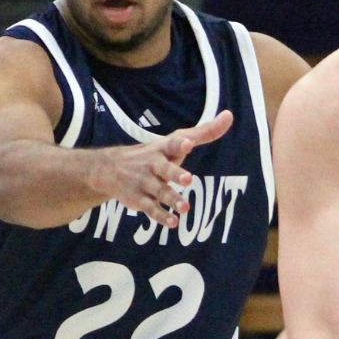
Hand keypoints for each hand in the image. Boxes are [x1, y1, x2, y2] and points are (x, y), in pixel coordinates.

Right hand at [89, 111, 232, 227]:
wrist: (110, 169)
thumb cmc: (153, 155)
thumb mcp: (174, 142)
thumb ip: (204, 132)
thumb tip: (229, 116)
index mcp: (162, 149)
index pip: (171, 144)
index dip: (180, 144)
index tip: (188, 143)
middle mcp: (153, 165)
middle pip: (165, 169)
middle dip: (176, 174)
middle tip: (188, 179)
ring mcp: (146, 183)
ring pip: (160, 192)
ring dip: (172, 199)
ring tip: (185, 208)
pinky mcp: (140, 200)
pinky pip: (151, 209)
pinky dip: (161, 216)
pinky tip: (173, 222)